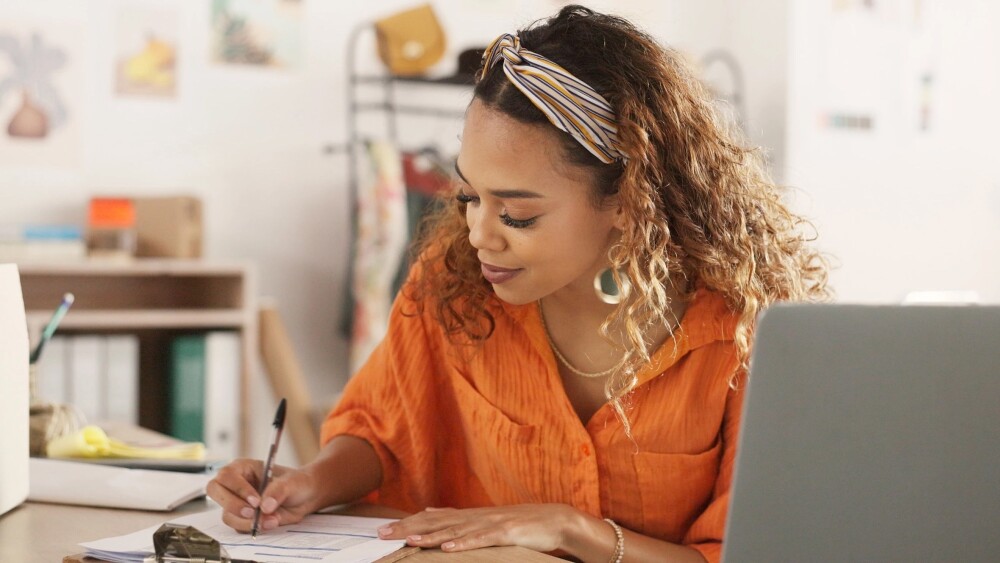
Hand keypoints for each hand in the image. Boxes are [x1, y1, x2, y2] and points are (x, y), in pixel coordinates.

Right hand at [207, 458, 318, 532]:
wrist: (306, 497)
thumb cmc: (297, 482)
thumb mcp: (292, 482)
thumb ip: (278, 491)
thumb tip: (264, 507)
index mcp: (243, 468)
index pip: (227, 476)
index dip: (238, 489)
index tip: (256, 501)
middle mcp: (235, 484)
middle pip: (215, 492)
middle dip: (232, 505)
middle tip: (253, 513)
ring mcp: (237, 502)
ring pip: (227, 514)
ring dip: (246, 521)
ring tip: (270, 520)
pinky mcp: (242, 518)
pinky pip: (238, 526)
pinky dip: (253, 528)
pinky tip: (271, 522)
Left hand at [375, 504, 579, 553]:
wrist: (555, 520)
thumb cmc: (521, 524)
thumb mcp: (485, 521)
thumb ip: (457, 518)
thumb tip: (430, 511)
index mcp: (469, 515)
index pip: (432, 518)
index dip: (407, 524)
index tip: (383, 530)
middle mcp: (475, 516)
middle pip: (436, 522)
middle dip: (408, 528)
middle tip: (382, 534)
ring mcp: (490, 524)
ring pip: (455, 531)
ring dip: (431, 536)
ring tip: (409, 541)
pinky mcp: (506, 533)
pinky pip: (482, 540)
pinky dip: (464, 544)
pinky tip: (448, 548)